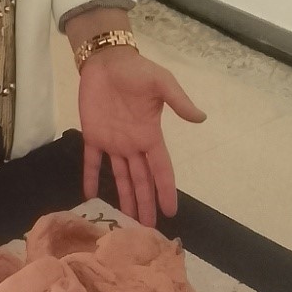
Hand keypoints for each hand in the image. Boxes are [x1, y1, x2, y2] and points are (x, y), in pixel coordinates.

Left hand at [77, 47, 205, 225]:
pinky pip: (91, 161)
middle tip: (148, 230)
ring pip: (120, 176)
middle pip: (141, 180)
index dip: (166, 190)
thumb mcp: (161, 82)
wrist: (106, 60)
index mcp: (150, 135)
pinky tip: (89, 195)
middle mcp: (133, 144)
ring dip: (124, 198)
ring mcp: (113, 142)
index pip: (161, 169)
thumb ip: (178, 101)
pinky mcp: (93, 135)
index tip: (171, 211)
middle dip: (145, 203)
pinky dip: (90, 178)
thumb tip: (201, 118)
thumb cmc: (136, 71)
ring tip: (127, 221)